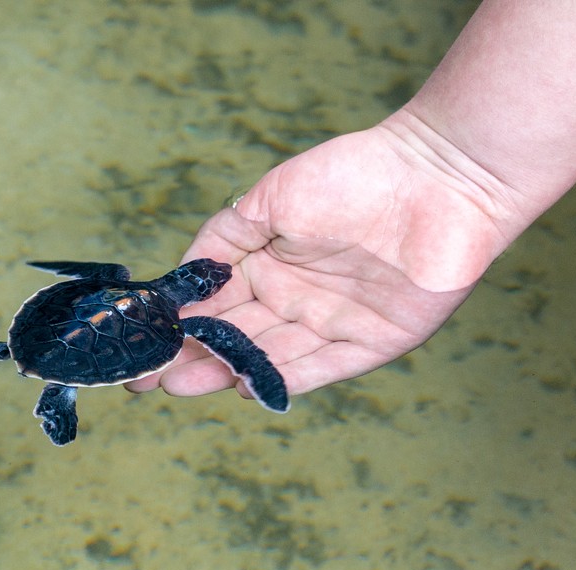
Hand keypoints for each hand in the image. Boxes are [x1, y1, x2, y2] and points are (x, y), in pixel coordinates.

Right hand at [127, 116, 505, 398]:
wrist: (435, 176)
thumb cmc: (349, 177)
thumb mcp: (269, 199)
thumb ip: (224, 237)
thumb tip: (181, 276)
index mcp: (269, 267)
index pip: (215, 304)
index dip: (177, 325)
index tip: (140, 344)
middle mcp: (295, 300)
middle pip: (236, 336)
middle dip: (191, 358)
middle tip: (147, 379)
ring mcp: (332, 323)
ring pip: (270, 356)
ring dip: (226, 371)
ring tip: (180, 384)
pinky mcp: (373, 343)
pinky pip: (323, 367)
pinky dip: (285, 378)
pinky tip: (246, 386)